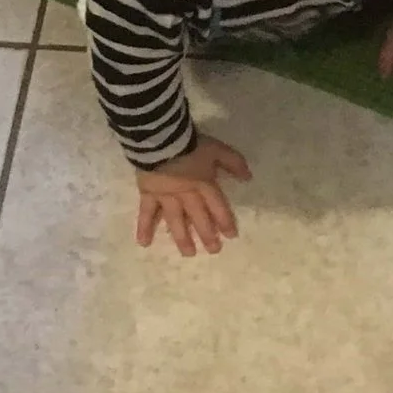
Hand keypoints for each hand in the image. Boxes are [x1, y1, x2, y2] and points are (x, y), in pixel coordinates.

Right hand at [134, 136, 252, 256]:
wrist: (161, 138)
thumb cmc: (190, 143)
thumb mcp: (217, 149)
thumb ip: (233, 162)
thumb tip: (249, 177)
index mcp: (204, 184)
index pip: (218, 206)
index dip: (225, 221)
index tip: (231, 236)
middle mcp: (186, 195)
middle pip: (198, 218)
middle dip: (207, 235)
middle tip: (214, 251)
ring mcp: (166, 197)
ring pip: (175, 221)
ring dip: (182, 238)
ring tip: (188, 254)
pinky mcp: (148, 194)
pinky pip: (146, 213)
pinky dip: (144, 227)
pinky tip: (144, 243)